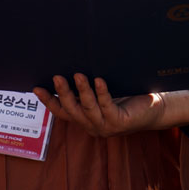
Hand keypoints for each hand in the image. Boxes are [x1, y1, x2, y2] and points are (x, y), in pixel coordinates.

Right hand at [34, 74, 165, 135]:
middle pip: (72, 110)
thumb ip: (86, 88)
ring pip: (88, 108)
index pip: (62, 112)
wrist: (153, 109)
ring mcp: (105, 125)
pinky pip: (107, 106)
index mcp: (85, 119)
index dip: (49, 101)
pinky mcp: (120, 122)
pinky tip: (98, 80)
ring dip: (82, 91)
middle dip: (63, 93)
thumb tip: (70, 64)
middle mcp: (92, 125)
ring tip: (78, 75)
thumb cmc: (125, 98)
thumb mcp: (101, 94)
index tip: (35, 87)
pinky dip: (101, 93)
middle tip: (56, 77)